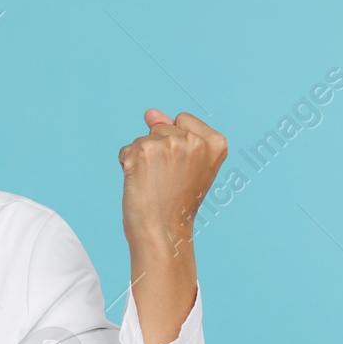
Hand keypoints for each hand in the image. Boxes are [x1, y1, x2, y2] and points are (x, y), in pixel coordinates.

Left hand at [118, 110, 228, 252]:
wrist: (162, 230)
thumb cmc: (176, 201)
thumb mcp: (187, 164)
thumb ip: (173, 131)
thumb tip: (150, 113)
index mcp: (216, 142)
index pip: (183, 119)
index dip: (177, 144)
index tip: (183, 170)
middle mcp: (194, 140)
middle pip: (162, 127)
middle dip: (158, 150)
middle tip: (168, 180)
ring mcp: (168, 144)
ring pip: (143, 138)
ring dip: (142, 159)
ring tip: (155, 183)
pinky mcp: (143, 151)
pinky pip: (126, 150)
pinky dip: (127, 165)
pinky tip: (140, 183)